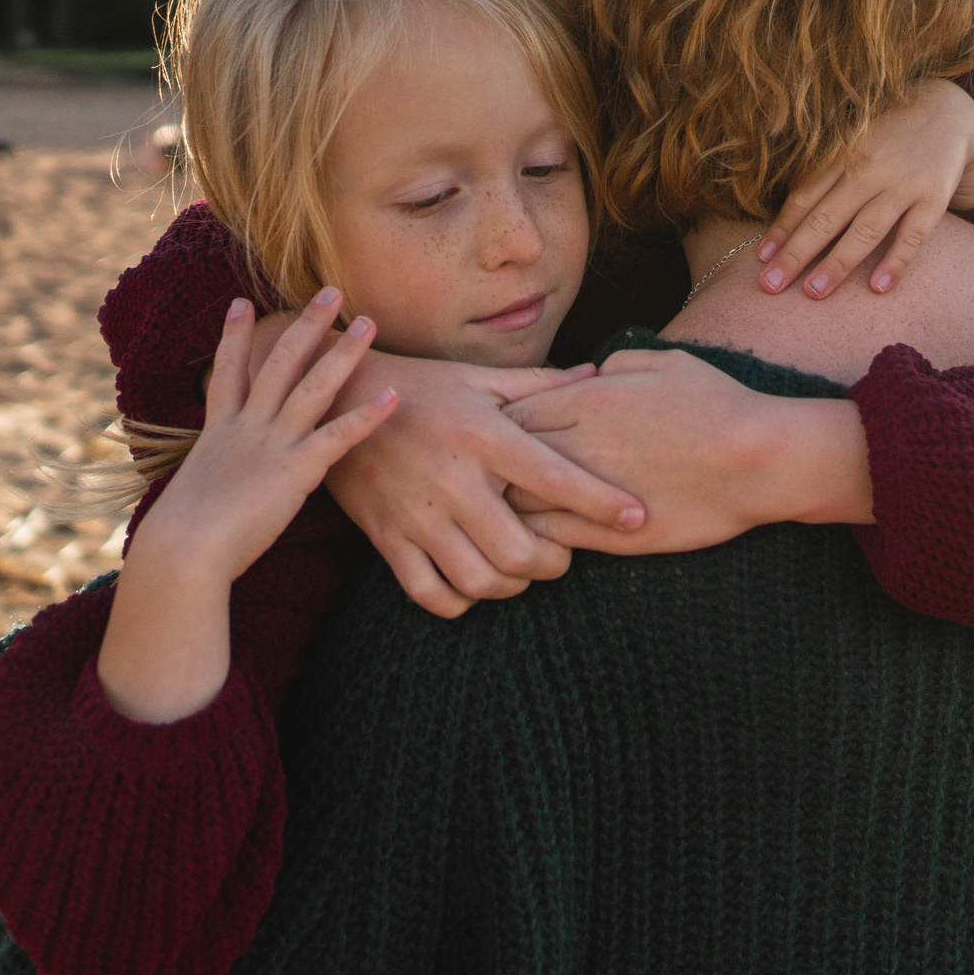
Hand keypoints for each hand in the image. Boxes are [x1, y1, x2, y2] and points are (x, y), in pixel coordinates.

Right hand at [99, 292, 395, 720]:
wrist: (181, 551)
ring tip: (369, 323)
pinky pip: (337, 436)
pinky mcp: (294, 470)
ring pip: (312, 386)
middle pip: (278, 363)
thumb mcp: (192, 498)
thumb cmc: (183, 541)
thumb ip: (210, 485)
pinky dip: (366, 416)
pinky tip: (393, 396)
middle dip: (305, 325)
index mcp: (217, 433)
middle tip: (330, 291)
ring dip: (343, 352)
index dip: (234, 337)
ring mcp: (271, 444)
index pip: (227, 374)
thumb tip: (212, 494)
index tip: (240, 303)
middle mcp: (245, 428)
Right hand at [324, 351, 646, 618]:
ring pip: (478, 581)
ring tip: (522, 570)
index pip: (554, 478)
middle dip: (554, 564)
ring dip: (512, 586)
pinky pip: (428, 593)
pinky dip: (460, 601)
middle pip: (519, 552)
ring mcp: (416, 515)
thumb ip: (539, 385)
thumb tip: (595, 373)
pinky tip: (475, 583)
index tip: (637, 518)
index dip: (601, 503)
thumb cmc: (422, 387)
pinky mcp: (387, 539)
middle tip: (563, 555)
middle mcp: (451, 480)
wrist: (337, 399)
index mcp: (482, 436)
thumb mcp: (479, 379)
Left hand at [499, 350, 872, 554]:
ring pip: (518, 501)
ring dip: (510, 502)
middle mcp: (581, 444)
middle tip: (497, 474)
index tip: (509, 434)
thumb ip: (617, 363)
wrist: (760, 459)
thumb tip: (590, 372)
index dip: (503, 425)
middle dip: (495, 465)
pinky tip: (542, 532)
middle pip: (503, 457)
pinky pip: (552, 535)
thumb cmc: (719, 404)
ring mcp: (593, 492)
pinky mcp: (613, 534)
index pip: (512, 412)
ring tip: (513, 505)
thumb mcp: (667, 362)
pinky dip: (538, 533)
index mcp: (588, 398)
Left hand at [755, 77, 973, 298]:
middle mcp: (869, 170)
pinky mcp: (933, 198)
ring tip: (814, 292)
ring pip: (865, 229)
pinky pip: (913, 236)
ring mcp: (903, 185)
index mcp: (843, 157)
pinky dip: (896, 261)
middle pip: (827, 217)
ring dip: (838, 263)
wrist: (948, 111)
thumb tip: (786, 220)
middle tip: (771, 286)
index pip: (805, 197)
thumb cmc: (888, 137)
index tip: (761, 259)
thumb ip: (825, 175)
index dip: (781, 228)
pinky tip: (877, 288)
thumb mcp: (853, 143)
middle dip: (796, 253)